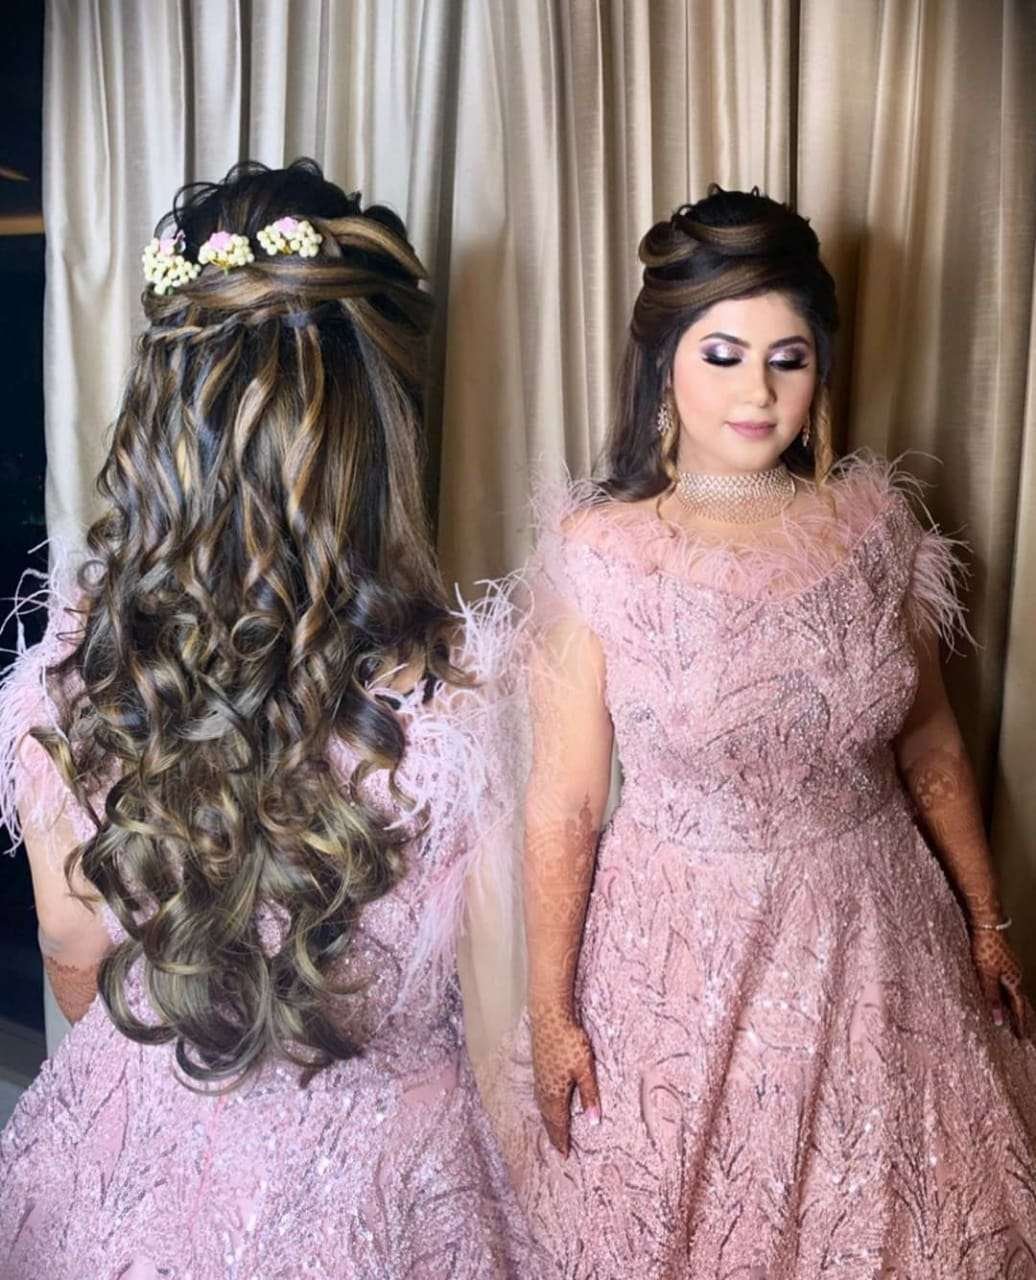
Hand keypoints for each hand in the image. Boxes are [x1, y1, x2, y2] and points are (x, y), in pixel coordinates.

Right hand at [530, 1007, 599, 1155]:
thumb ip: (589, 1095)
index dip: (562, 1139)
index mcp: (556, 1094)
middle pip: (549, 1118)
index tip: (564, 1156)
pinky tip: (546, 1104)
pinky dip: (544, 1108)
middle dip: (554, 1134)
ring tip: (552, 1132)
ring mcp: (539, 1078)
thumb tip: (594, 1122)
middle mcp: (544, 1089)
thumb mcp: (585, 1069)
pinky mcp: (539, 1067)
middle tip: (558, 1150)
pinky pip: (540, 1096)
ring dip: (548, 1122)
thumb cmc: (569, 1042)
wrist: (549, 1017)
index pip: (559, 1123)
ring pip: (543, 1107)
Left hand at [970, 928, 1026, 1035]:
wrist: (987, 923)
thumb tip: (999, 1021)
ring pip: (1013, 990)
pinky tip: (999, 991)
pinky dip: (1005, 992)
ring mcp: (1010, 966)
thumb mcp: (986, 976)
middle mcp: (1016, 974)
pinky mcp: (1003, 959)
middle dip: (1019, 1016)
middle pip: (1018, 1000)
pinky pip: (1006, 981)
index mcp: (1014, 981)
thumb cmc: (986, 949)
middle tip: (1021, 1031)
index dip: (1019, 1023)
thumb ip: (992, 998)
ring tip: (1011, 1015)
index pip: (1018, 1008)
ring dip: (1012, 1004)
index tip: (1022, 1038)